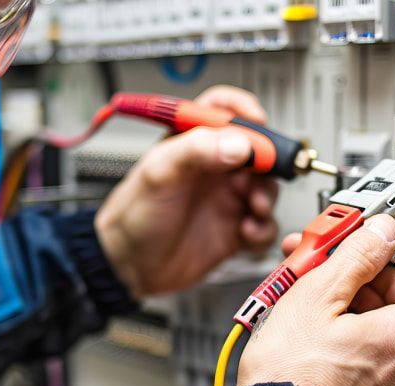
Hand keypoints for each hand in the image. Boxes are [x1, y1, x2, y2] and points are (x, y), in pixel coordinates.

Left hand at [95, 86, 278, 297]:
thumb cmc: (133, 215)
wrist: (127, 266)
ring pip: (266, 188)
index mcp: (192, 144)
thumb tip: (239, 144)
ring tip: (254, 208)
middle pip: (257, 151)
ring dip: (267, 197)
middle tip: (261, 176)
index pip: (223, 110)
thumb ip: (197, 150)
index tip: (257, 121)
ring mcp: (226, 200)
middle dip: (267, 162)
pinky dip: (263, 229)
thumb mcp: (159, 174)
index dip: (242, 109)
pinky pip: (264, 225)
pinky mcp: (233, 231)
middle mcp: (213, 169)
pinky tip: (246, 233)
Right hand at [237, 216, 394, 385]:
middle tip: (318, 272)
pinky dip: (335, 343)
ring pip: (368, 336)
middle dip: (352, 285)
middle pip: (389, 312)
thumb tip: (381, 232)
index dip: (390, 269)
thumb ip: (356, 256)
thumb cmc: (289, 370)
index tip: (361, 258)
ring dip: (339, 313)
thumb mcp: (318, 294)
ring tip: (298, 301)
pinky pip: (354, 362)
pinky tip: (302, 334)